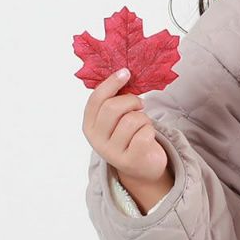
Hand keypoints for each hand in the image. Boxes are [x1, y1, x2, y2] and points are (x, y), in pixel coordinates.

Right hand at [82, 68, 168, 183]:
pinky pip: (144, 134)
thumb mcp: (116, 119)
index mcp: (89, 125)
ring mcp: (112, 152)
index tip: (126, 72)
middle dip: (132, 101)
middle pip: (113, 107)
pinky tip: (147, 137)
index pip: (96, 99)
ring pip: (132, 120)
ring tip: (142, 126)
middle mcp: (96, 140)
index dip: (111, 83)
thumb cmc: (130, 136)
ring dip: (144, 118)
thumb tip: (124, 73)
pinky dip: (150, 131)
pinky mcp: (130, 160)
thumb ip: (114, 100)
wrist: (142, 167)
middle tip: (140, 105)